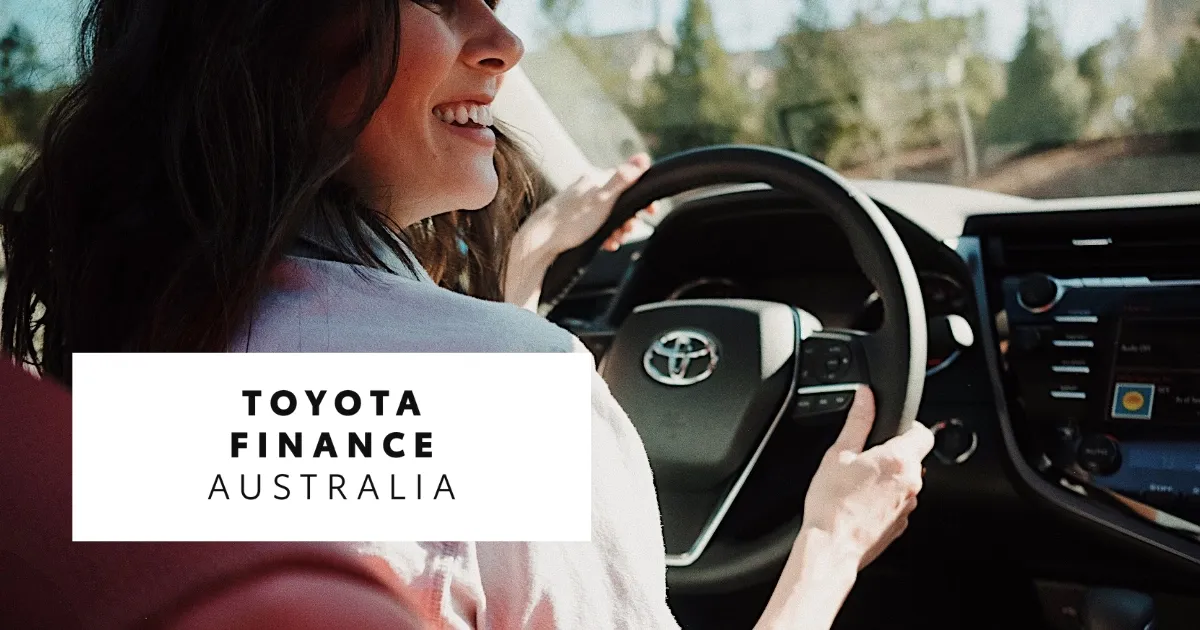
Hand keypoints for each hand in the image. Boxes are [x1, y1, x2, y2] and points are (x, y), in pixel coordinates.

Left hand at [518, 153, 654, 257]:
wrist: (540, 242)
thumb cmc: (571, 221)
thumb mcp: (602, 200)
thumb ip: (623, 179)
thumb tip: (644, 157)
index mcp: (595, 179)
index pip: (628, 180)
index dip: (641, 197)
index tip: (651, 211)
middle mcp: (588, 188)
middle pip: (620, 201)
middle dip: (628, 218)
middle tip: (626, 230)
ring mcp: (581, 204)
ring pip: (610, 215)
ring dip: (618, 230)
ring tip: (614, 240)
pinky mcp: (575, 220)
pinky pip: (598, 226)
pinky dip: (605, 235)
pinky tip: (605, 244)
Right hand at [801, 386, 932, 569]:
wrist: (831, 547)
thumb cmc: (832, 504)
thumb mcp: (839, 453)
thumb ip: (858, 421)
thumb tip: (865, 396)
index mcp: (899, 460)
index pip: (924, 432)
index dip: (909, 426)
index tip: (890, 429)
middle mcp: (912, 483)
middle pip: (912, 458)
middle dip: (890, 454)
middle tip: (862, 458)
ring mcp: (909, 507)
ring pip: (905, 482)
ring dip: (888, 478)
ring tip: (856, 484)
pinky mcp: (900, 525)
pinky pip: (897, 504)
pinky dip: (884, 500)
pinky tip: (859, 503)